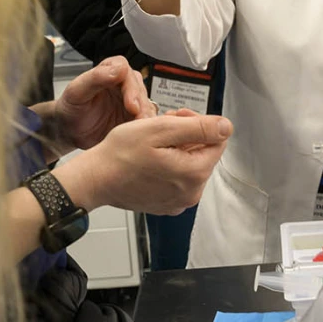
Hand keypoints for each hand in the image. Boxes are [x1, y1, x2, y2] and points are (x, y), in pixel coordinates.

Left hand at [55, 56, 155, 149]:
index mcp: (110, 70)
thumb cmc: (71, 108)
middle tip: (139, 121)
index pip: (127, 72)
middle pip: (140, 90)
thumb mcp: (77, 91)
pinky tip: (141, 135)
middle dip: (141, 106)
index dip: (131, 89)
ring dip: (145, 118)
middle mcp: (124, 83)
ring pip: (146, 105)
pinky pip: (145, 120)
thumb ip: (96, 77)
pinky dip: (145, 127)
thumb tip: (118, 68)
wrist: (69, 130)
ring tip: (141, 130)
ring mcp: (131, 100)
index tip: (131, 105)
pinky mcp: (134, 117)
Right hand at [57, 113, 232, 213]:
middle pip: (205, 153)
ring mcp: (179, 202)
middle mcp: (191, 193)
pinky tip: (150, 158)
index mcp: (194, 173)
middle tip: (162, 125)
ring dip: (178, 148)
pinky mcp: (167, 204)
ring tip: (154, 141)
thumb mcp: (160, 130)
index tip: (177, 117)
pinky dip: (169, 165)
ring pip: (191, 165)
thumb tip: (226, 127)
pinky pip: (178, 179)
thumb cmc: (121, 153)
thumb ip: (198, 128)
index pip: (218, 140)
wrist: (96, 179)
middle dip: (188, 135)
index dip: (199, 122)